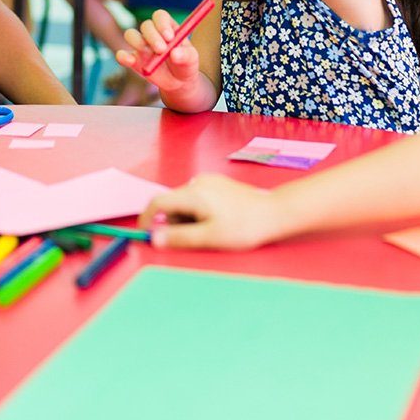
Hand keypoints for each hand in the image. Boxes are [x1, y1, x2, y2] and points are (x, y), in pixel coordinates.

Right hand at [114, 8, 201, 94]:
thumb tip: (175, 53)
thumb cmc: (185, 65)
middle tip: (161, 49)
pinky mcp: (133, 60)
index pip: (160, 16)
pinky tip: (130, 61)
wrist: (178, 83)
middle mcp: (152, 33)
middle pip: (146, 25)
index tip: (169, 37)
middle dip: (153, 36)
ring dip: (138, 42)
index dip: (162, 24)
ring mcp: (141, 45)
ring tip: (150, 54)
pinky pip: (122, 54)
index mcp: (167, 27)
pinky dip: (123, 57)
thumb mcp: (191, 60)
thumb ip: (186, 55)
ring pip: (130, 34)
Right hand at [136, 173, 279, 250]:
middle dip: (173, 221)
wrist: (274, 213)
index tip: (145, 233)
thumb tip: (154, 239)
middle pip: (172, 202)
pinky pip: (197, 196)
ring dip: (186, 217)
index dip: (146, 218)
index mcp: (193, 193)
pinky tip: (216, 221)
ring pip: (185, 200)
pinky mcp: (218, 183)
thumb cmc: (244, 227)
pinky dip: (197, 210)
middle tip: (191, 239)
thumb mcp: (210, 238)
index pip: (158, 202)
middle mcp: (198, 182)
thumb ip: (180, 238)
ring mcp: (208, 180)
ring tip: (209, 231)